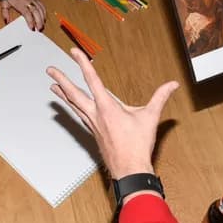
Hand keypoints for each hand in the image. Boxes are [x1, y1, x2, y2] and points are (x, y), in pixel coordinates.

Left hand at [2, 0, 45, 30]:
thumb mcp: (4, 3)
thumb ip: (5, 13)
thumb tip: (6, 21)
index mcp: (20, 4)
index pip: (27, 14)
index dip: (31, 21)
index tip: (32, 28)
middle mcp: (28, 2)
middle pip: (36, 12)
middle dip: (39, 21)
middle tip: (40, 29)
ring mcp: (33, 0)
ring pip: (40, 9)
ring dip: (43, 18)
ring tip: (43, 24)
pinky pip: (42, 5)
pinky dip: (44, 11)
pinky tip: (44, 16)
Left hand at [46, 48, 179, 179]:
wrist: (129, 169)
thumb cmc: (137, 145)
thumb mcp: (151, 117)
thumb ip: (160, 97)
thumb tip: (173, 84)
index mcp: (107, 107)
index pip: (92, 80)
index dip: (82, 63)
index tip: (74, 52)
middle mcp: (95, 114)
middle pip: (73, 93)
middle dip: (61, 79)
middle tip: (50, 70)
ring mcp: (92, 124)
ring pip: (73, 105)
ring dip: (63, 93)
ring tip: (53, 85)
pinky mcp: (93, 132)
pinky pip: (78, 115)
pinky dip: (72, 107)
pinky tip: (70, 106)